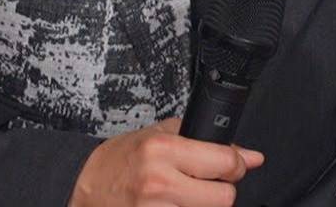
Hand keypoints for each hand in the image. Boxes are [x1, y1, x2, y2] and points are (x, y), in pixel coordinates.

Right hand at [68, 117, 264, 206]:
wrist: (85, 192)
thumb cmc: (119, 162)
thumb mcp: (157, 135)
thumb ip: (205, 141)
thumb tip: (250, 156)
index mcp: (162, 150)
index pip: (226, 162)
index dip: (235, 164)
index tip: (231, 165)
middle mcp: (159, 182)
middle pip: (224, 197)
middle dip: (221, 190)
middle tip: (205, 183)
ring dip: (204, 205)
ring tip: (184, 195)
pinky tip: (174, 206)